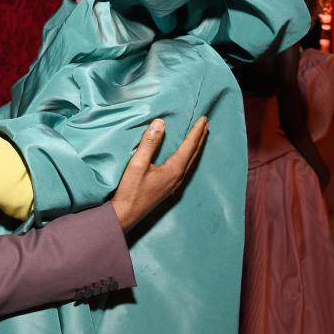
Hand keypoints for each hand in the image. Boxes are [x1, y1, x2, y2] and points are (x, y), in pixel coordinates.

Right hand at [111, 117, 207, 232]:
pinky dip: (190, 157)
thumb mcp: (137, 163)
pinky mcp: (169, 188)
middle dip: (201, 138)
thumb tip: (160, 123)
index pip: (189, 146)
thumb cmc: (131, 190)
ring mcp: (175, 184)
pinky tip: (186, 158)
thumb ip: (149, 143)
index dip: (197, 131)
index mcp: (174, 169)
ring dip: (196, 148)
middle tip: (207, 125)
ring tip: (200, 138)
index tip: (204, 118)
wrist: (126, 215)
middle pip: (194, 154)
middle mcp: (178, 177)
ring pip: (191, 162)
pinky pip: (186, 168)